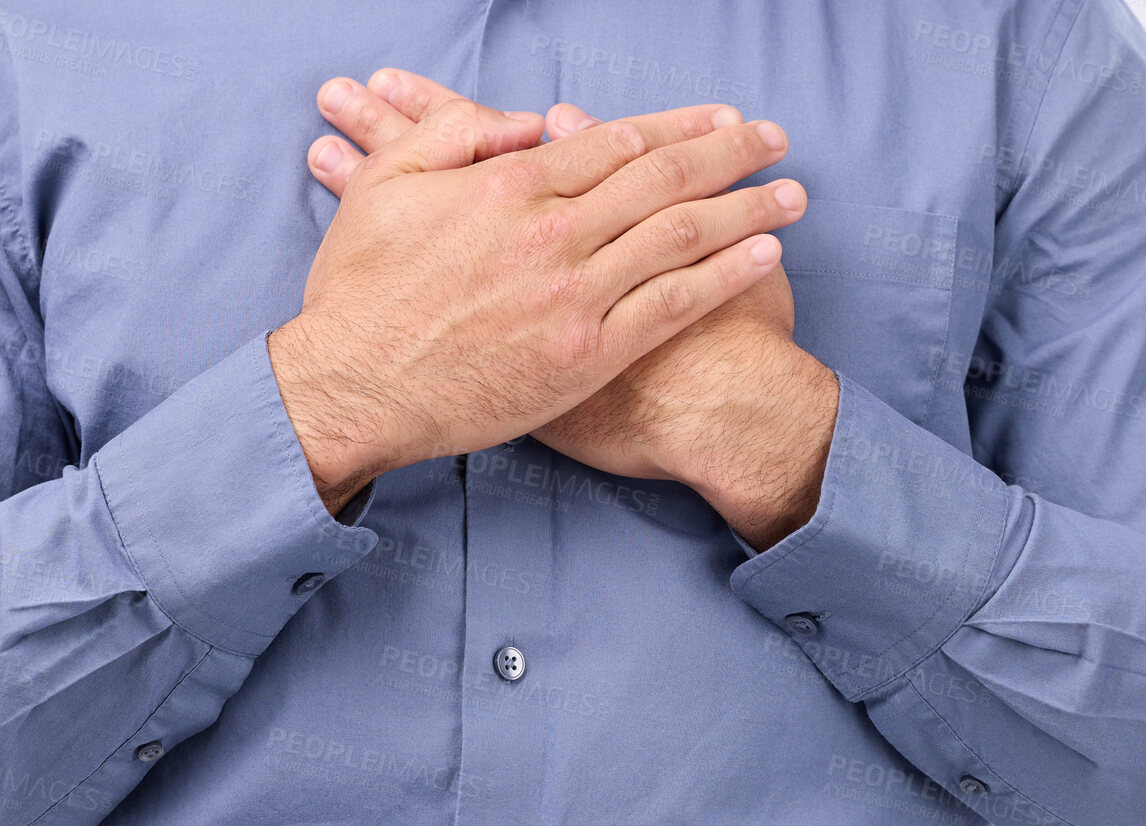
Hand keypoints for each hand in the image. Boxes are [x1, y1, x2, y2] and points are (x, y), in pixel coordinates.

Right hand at [277, 77, 803, 513]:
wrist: (353, 387)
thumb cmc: (359, 291)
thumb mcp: (384, 186)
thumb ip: (454, 138)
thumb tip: (523, 124)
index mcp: (509, 186)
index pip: (613, 140)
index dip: (675, 125)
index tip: (716, 117)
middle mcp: (553, 232)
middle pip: (663, 178)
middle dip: (729, 152)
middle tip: (775, 139)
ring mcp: (575, 296)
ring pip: (681, 236)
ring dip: (746, 208)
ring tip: (792, 192)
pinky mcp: (586, 356)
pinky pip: (673, 306)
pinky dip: (725, 276)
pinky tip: (764, 255)